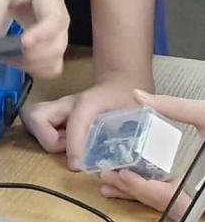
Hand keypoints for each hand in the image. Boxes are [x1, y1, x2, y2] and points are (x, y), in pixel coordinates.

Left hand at [0, 0, 69, 79]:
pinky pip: (51, 67)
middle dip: (28, 55)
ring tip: (5, 55)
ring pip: (54, 62)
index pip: (53, 22)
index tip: (23, 44)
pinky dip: (35, 70)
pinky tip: (16, 61)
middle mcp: (61, 24)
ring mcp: (60, 38)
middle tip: (0, 51)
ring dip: (29, 65)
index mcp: (51, 3)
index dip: (41, 35)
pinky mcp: (54, 49)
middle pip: (56, 48)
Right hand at [22, 77, 146, 167]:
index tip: (76, 167)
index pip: (73, 124)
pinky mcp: (52, 111)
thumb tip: (117, 162)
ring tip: (63, 144)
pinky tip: (62, 139)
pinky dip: (43, 135)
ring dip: (42, 136)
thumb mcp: (133, 118)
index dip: (73, 147)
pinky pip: (36, 123)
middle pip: (36, 116)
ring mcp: (56, 105)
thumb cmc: (126, 102)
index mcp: (87, 102)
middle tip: (66, 147)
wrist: (118, 86)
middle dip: (46, 138)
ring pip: (31, 117)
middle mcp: (65, 102)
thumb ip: (127, 137)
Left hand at [96, 92, 204, 217]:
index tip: (124, 175)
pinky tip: (127, 182)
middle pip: (168, 206)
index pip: (175, 201)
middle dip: (137, 193)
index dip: (148, 191)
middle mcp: (204, 196)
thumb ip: (176, 107)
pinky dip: (150, 192)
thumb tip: (138, 96)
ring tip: (110, 181)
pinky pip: (172, 199)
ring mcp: (201, 197)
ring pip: (169, 206)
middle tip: (109, 175)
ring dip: (140, 195)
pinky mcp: (196, 192)